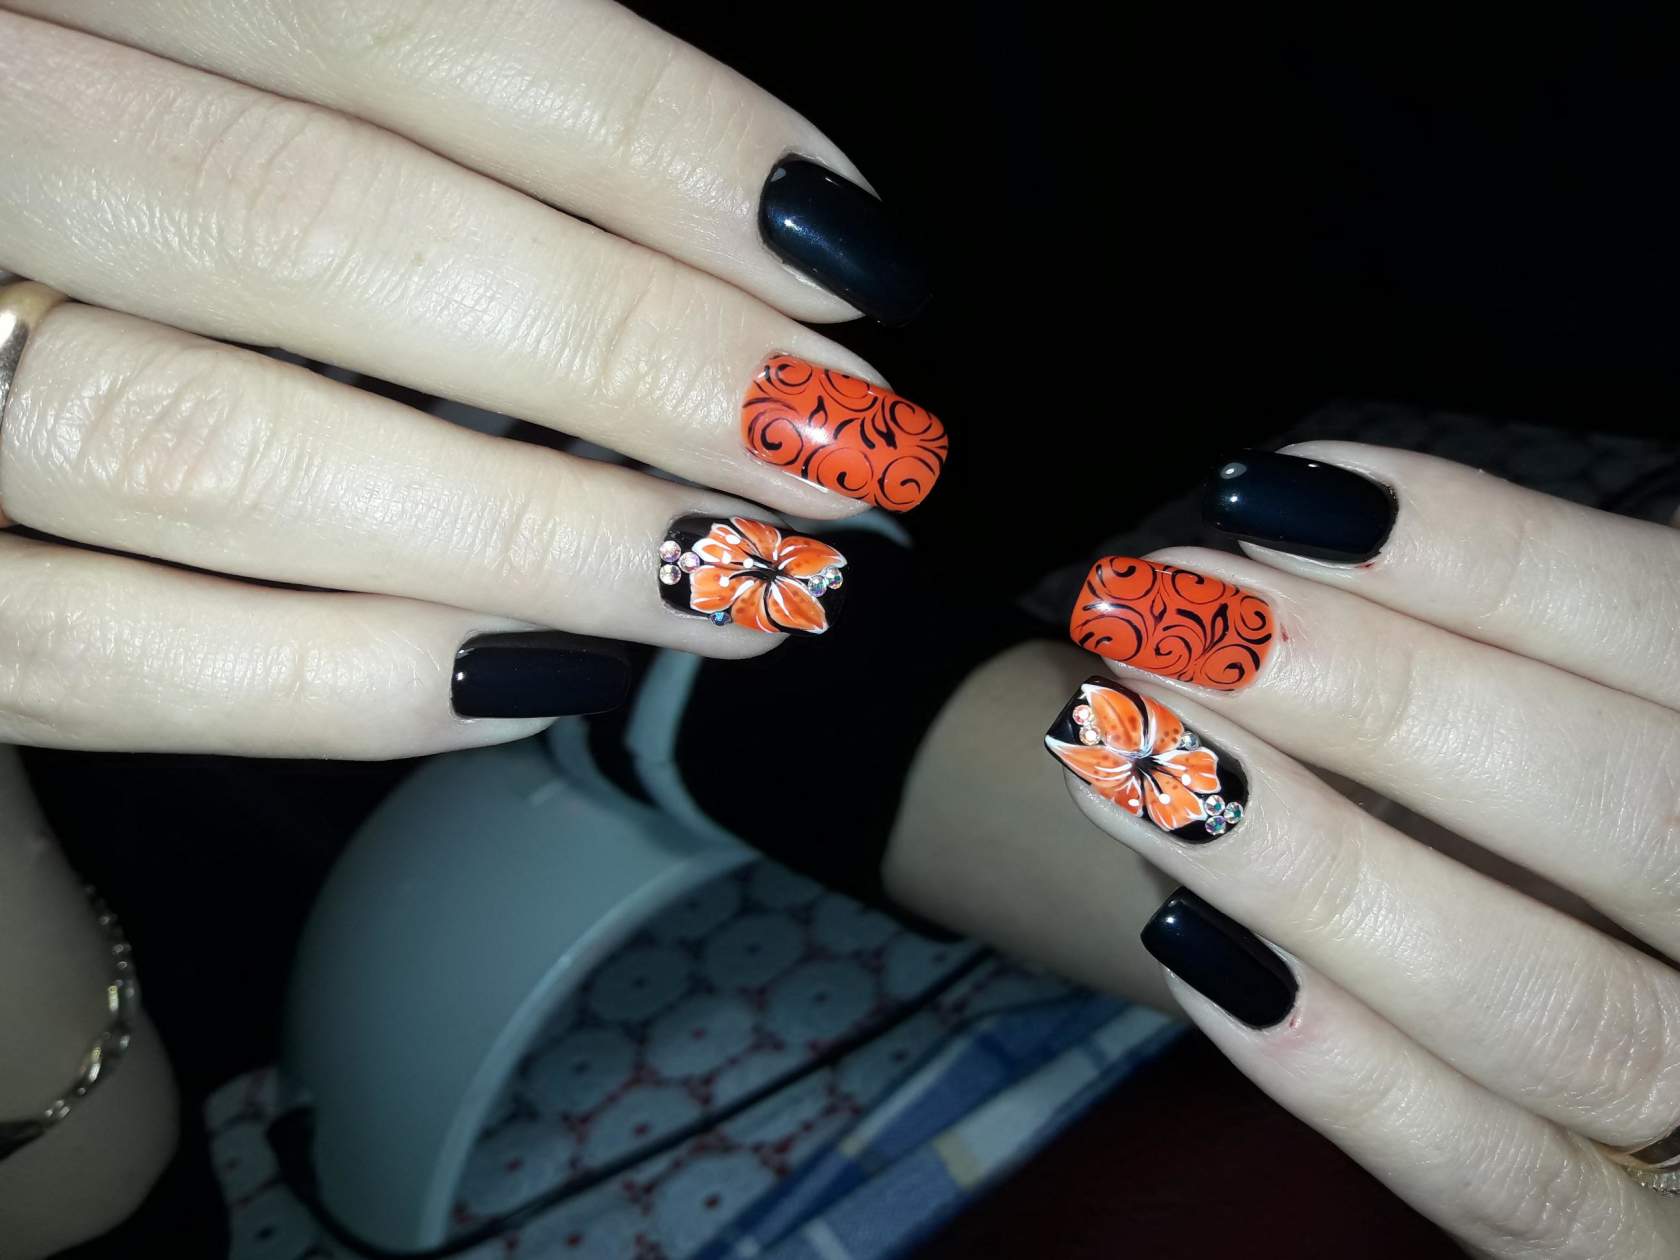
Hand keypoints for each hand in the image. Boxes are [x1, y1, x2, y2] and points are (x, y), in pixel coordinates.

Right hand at [0, 0, 940, 756]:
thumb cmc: (147, 149)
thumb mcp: (245, 49)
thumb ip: (426, 95)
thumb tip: (744, 229)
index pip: (385, 12)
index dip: (642, 140)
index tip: (841, 253)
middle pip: (305, 228)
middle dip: (622, 353)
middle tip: (832, 444)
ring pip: (204, 450)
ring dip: (524, 536)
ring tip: (737, 582)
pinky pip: (87, 658)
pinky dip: (332, 684)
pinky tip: (535, 676)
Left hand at [1050, 443, 1679, 1256]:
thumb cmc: (1615, 859)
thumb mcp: (1609, 734)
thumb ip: (1539, 658)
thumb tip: (1315, 523)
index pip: (1665, 635)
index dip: (1482, 557)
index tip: (1273, 494)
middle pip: (1619, 807)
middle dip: (1378, 695)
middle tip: (1170, 615)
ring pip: (1549, 1005)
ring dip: (1313, 866)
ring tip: (1125, 755)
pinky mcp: (1640, 1257)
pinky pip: (1505, 1185)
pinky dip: (1347, 1071)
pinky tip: (1187, 944)